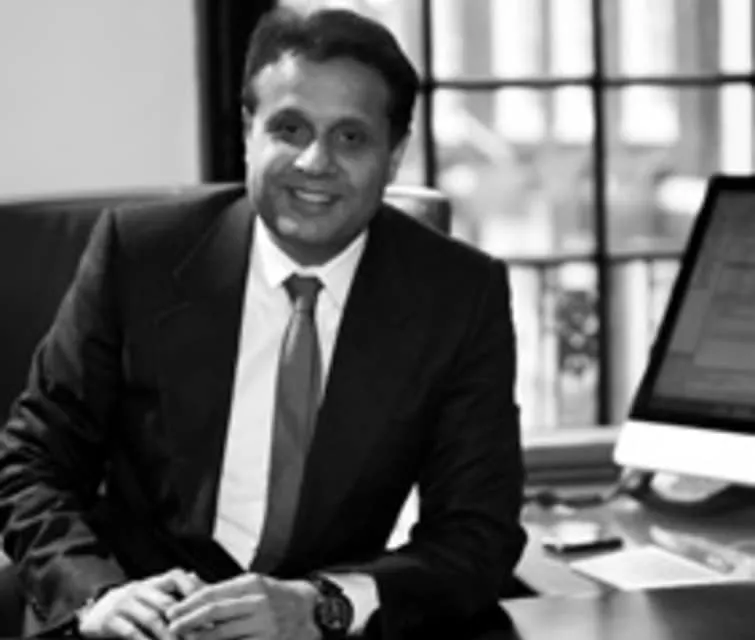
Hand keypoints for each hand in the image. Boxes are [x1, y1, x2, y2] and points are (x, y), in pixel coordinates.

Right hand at [77, 568, 203, 639]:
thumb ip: (172, 588)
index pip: (178, 577)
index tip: (210, 609)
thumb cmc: (132, 603)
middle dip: (185, 620)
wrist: (94, 611)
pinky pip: (130, 631)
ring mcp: (124, 603)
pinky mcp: (110, 620)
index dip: (194, 590)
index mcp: (154, 582)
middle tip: (199, 634)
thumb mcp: (150, 592)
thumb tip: (197, 577)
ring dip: (167, 635)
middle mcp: (140, 589)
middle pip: (167, 602)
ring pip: (151, 618)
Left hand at [166, 573, 319, 639]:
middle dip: (189, 621)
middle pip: (215, 612)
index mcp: (251, 584)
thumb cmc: (276, 596)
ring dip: (201, 638)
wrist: (310, 611)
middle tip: (172, 627)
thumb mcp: (254, 584)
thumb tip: (191, 582)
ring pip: (223, 634)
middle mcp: (258, 603)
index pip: (213, 593)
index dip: (189, 603)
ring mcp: (264, 625)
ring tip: (186, 639)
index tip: (173, 611)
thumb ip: (225, 588)